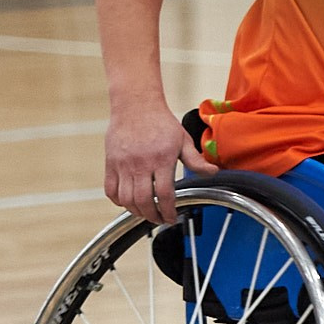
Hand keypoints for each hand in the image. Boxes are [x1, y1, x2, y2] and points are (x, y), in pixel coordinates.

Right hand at [105, 99, 212, 226]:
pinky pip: (110, 190)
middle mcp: (140, 163)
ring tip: (145, 213)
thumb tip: (213, 173)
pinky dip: (118, 201)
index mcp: (161, 159)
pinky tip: (127, 201)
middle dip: (152, 216)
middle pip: (143, 200)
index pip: (165, 194)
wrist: (135, 105)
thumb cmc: (160, 122)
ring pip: (126, 199)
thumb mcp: (183, 140)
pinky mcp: (110, 162)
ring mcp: (123, 164)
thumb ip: (196, 160)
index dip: (168, 211)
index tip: (171, 217)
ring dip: (136, 211)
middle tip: (159, 219)